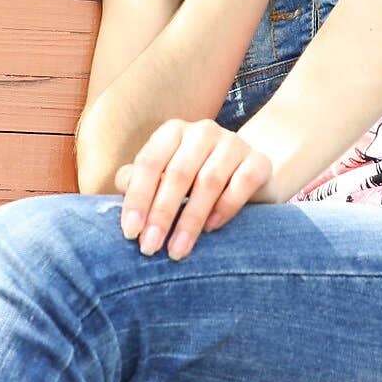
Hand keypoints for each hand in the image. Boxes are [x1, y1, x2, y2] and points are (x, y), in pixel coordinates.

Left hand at [114, 118, 275, 257]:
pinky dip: (225, 208)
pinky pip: (241, 184)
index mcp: (173, 132)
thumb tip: (122, 186)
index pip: (150, 163)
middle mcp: (203, 131)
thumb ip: (139, 181)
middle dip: (161, 214)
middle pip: (178, 173)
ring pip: (208, 182)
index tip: (130, 232)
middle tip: (150, 247)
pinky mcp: (259, 161)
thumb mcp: (164, 178)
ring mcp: (234, 144)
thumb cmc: (194, 180)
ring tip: (177, 250)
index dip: (138, 198)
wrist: (246, 174)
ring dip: (190, 220)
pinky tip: (211, 228)